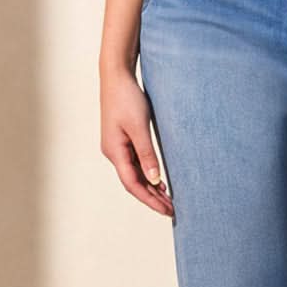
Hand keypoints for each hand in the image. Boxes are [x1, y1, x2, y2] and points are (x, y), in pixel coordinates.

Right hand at [100, 68, 174, 215]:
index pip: (133, 184)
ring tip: (169, 199)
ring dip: (151, 187)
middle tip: (172, 210)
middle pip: (134, 182)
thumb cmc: (127, 98)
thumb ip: (147, 154)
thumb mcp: (140, 127)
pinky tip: (159, 181)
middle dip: (152, 197)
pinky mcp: (123, 139)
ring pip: (135, 174)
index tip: (167, 210)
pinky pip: (135, 163)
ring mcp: (117, 146)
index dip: (150, 200)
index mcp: (115, 152)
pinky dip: (148, 174)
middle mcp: (114, 152)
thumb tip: (154, 180)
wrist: (116, 76)